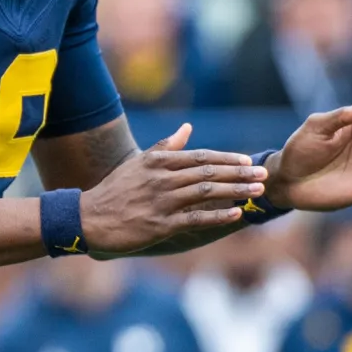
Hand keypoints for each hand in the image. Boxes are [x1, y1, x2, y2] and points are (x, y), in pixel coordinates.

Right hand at [80, 124, 265, 253]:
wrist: (89, 217)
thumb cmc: (116, 189)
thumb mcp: (139, 162)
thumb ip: (166, 145)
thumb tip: (188, 127)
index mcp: (159, 161)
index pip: (200, 156)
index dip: (226, 158)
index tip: (247, 160)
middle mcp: (163, 178)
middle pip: (209, 172)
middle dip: (239, 173)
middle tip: (262, 175)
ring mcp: (162, 201)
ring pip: (206, 193)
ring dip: (235, 191)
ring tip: (256, 191)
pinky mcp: (160, 224)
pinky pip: (195, 218)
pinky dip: (218, 215)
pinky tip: (236, 214)